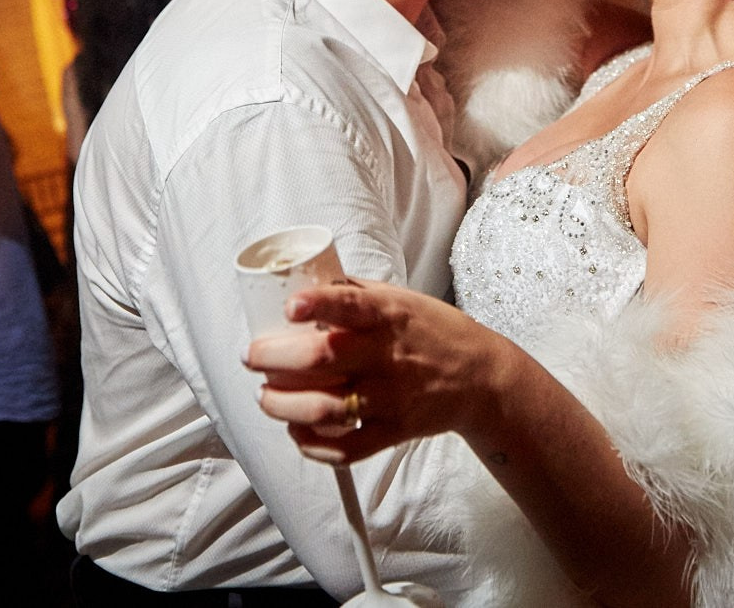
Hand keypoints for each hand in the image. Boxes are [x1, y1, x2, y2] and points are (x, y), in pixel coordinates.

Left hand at [245, 279, 504, 464]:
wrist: (481, 377)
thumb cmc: (433, 331)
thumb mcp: (400, 299)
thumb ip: (354, 294)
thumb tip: (305, 284)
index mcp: (388, 316)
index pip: (351, 306)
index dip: (317, 306)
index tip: (290, 307)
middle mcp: (387, 356)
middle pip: (322, 359)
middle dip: (274, 360)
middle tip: (252, 357)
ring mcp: (389, 398)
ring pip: (324, 408)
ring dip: (283, 405)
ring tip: (266, 397)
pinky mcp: (393, 431)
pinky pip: (346, 448)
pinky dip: (312, 444)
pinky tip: (297, 431)